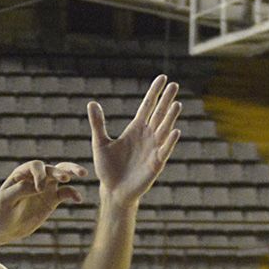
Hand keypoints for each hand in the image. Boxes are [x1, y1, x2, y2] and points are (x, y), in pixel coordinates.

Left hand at [0, 161, 84, 242]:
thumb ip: (22, 190)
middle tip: (67, 177)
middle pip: (52, 167)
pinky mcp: (52, 199)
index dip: (40, 174)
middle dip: (61, 170)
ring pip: (62, 174)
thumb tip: (42, 186)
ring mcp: (46, 187)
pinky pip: (66, 193)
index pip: (35, 166)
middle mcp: (36, 177)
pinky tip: (78, 199)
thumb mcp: (7, 199)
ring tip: (83, 174)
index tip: (39, 189)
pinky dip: (73, 194)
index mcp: (22, 173)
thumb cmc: (1, 211)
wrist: (4, 227)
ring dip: (72, 172)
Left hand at [89, 74, 181, 207]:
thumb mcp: (100, 143)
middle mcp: (148, 136)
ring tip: (176, 104)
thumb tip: (92, 103)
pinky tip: (174, 131)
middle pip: (159, 114)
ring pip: (164, 129)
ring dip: (170, 118)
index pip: (148, 106)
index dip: (154, 93)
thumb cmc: (108, 168)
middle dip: (166, 100)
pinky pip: (164, 150)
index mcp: (136, 129)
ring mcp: (154, 149)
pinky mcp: (156, 163)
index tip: (162, 78)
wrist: (112, 190)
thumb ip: (98, 123)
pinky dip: (169, 141)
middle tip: (174, 84)